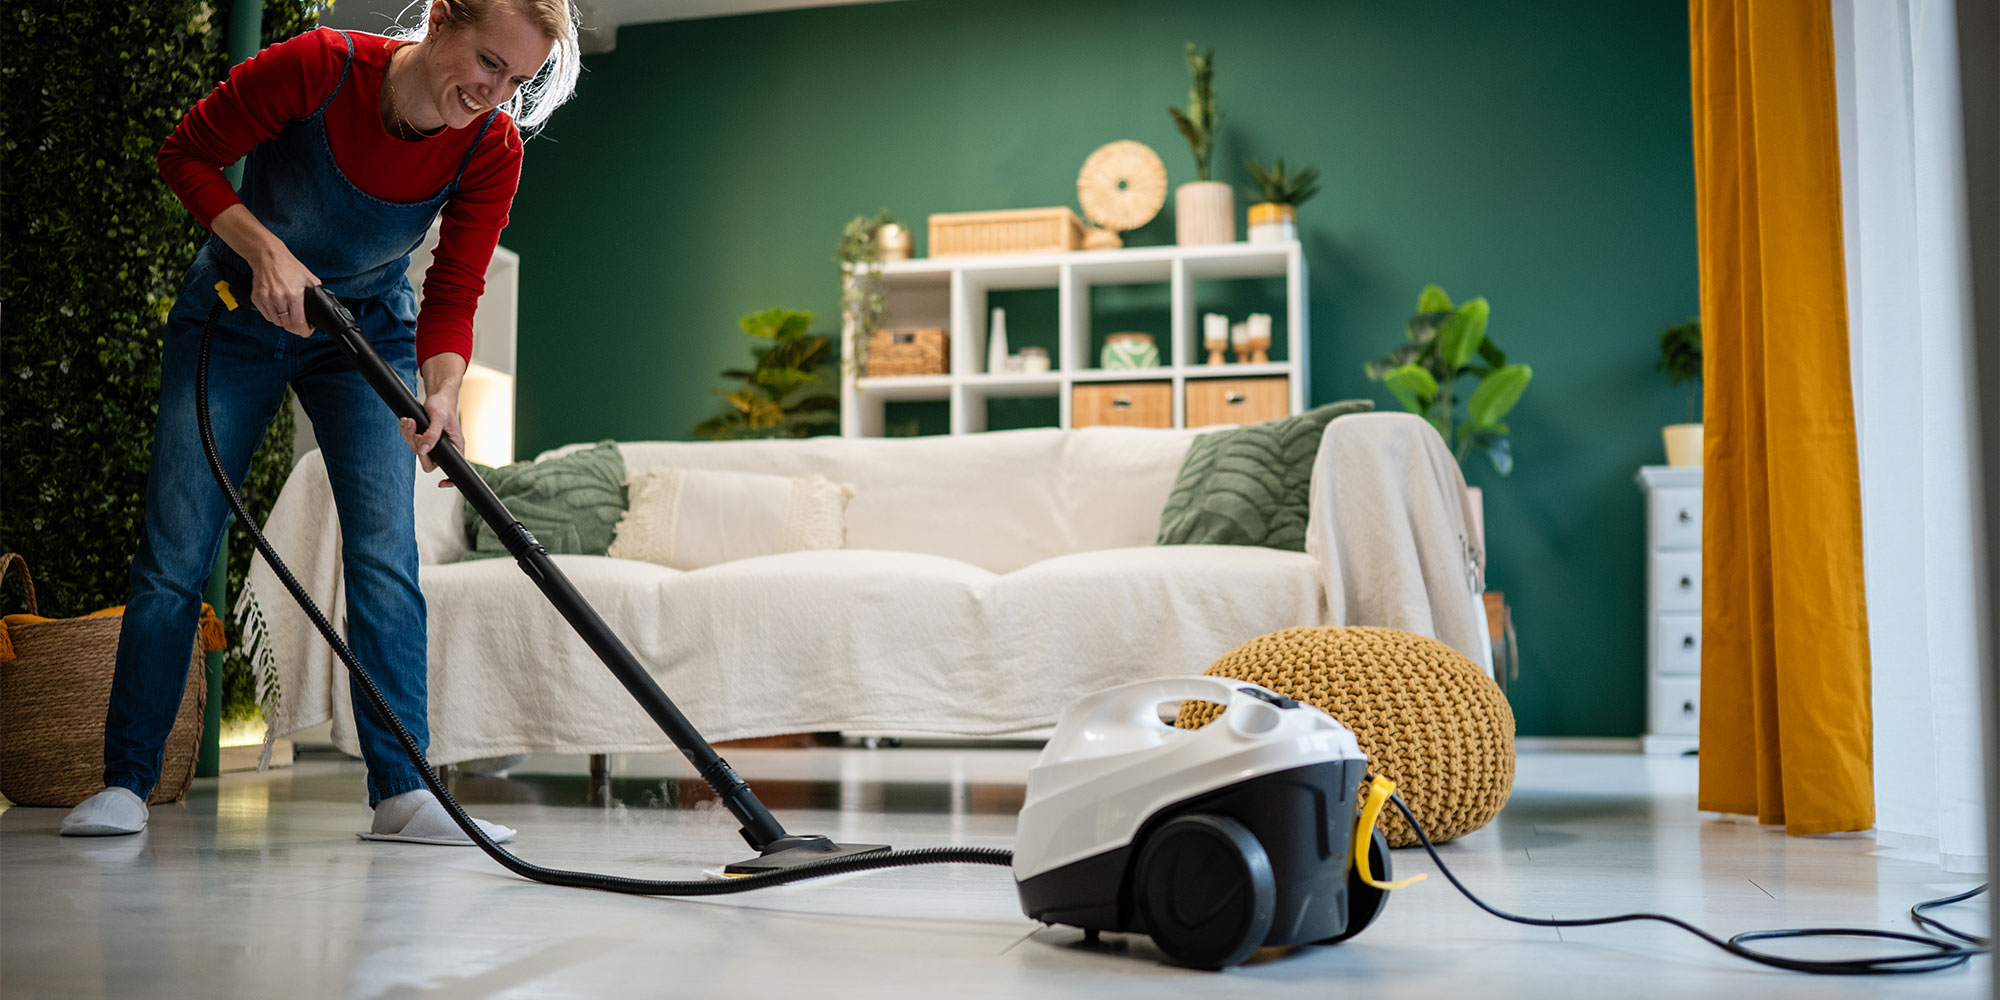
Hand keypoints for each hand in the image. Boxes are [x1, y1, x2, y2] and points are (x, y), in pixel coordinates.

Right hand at [208, 205, 321, 336]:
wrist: (268, 256)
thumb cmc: (288, 265)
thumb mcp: (309, 278)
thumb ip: (317, 292)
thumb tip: (323, 304)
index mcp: (293, 294)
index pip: (298, 322)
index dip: (304, 331)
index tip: (307, 331)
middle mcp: (278, 298)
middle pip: (287, 325)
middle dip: (295, 327)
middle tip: (299, 324)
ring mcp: (266, 299)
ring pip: (276, 322)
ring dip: (284, 322)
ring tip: (289, 314)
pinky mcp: (256, 298)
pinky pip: (267, 316)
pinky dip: (273, 316)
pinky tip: (279, 309)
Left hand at [402, 353, 468, 486]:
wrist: (438, 395)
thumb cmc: (443, 404)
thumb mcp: (439, 417)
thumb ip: (432, 434)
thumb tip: (423, 450)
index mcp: (455, 446)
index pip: (454, 468)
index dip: (449, 479)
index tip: (441, 483)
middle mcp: (445, 448)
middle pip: (427, 460)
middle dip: (417, 446)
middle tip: (415, 430)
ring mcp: (433, 444)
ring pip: (417, 450)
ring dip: (410, 435)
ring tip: (409, 421)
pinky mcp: (423, 438)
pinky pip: (412, 441)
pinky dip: (407, 431)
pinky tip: (408, 421)